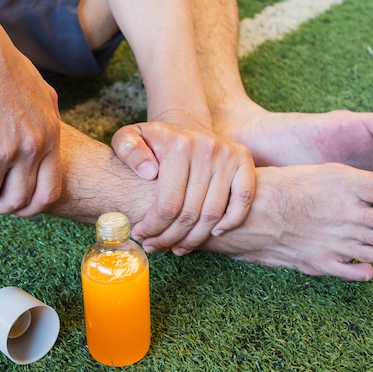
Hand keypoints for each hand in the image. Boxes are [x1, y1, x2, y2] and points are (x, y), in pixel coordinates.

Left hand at [112, 120, 254, 252]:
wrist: (184, 125)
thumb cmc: (154, 140)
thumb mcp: (129, 137)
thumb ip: (128, 150)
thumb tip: (148, 172)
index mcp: (178, 145)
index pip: (168, 204)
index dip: (153, 227)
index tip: (141, 235)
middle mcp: (207, 148)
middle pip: (190, 213)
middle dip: (170, 237)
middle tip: (156, 246)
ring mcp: (228, 155)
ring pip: (213, 213)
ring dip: (195, 238)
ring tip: (177, 246)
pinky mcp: (244, 159)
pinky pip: (243, 199)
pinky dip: (231, 221)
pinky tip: (214, 234)